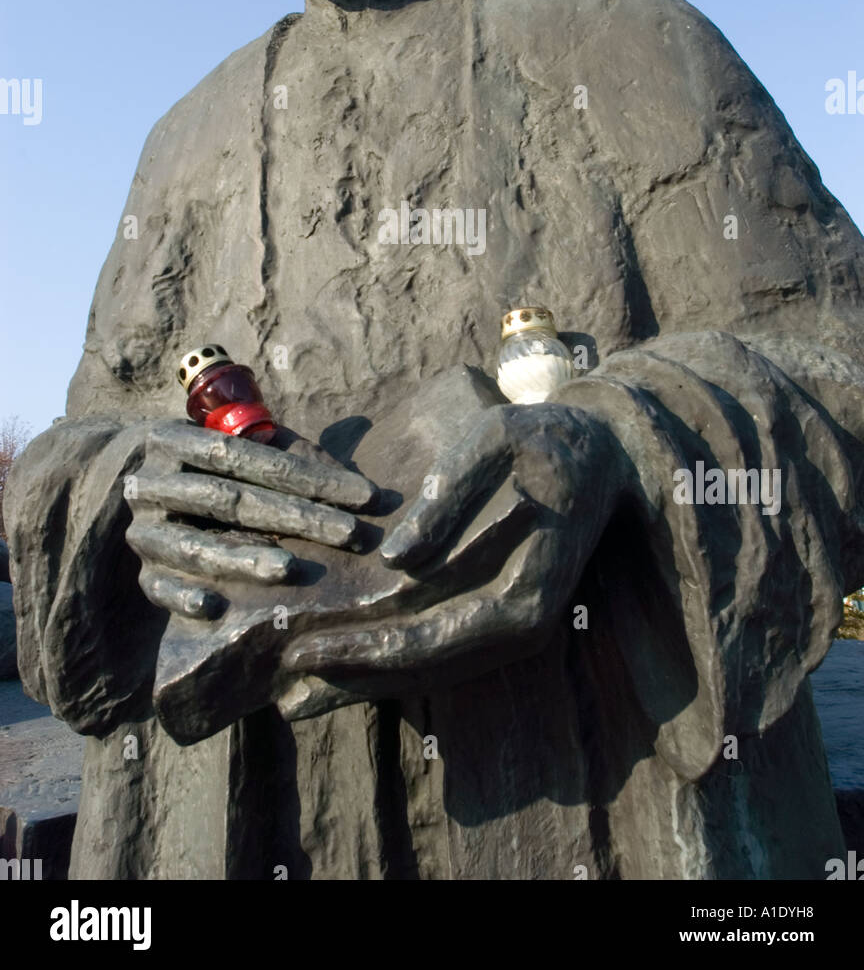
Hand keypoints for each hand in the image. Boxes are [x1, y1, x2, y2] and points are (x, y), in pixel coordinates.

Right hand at [125, 419, 377, 620]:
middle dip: (296, 516)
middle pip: (230, 500)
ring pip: (195, 545)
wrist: (124, 483)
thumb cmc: (215, 464)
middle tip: (351, 534)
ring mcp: (144, 528)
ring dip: (243, 558)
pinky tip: (214, 608)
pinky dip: (183, 597)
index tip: (365, 496)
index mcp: (178, 439)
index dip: (308, 475)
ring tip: (290, 568)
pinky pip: (157, 587)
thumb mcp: (245, 446)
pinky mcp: (141, 571)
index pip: (250, 455)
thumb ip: (296, 456)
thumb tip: (366, 488)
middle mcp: (154, 481)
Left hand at [276, 400, 632, 709]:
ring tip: (304, 692)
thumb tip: (394, 561)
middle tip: (286, 684)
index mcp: (523, 594)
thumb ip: (448, 498)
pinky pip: (446, 652)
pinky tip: (351, 664)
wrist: (602, 453)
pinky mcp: (506, 620)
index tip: (304, 648)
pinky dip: (396, 664)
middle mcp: (523, 628)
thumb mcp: (493, 443)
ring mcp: (517, 630)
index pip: (430, 639)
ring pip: (433, 672)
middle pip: (426, 669)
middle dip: (354, 677)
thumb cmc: (540, 440)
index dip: (365, 651)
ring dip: (370, 682)